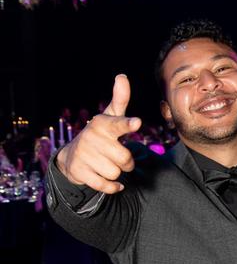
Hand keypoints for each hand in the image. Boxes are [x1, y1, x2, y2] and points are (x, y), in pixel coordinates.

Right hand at [55, 75, 141, 193]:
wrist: (73, 157)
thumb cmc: (100, 136)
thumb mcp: (110, 118)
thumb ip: (120, 100)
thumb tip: (122, 76)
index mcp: (103, 124)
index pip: (118, 124)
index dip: (128, 124)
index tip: (137, 123)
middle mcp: (92, 138)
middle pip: (125, 159)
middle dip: (127, 162)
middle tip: (117, 156)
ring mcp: (84, 155)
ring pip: (116, 173)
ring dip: (117, 173)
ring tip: (107, 164)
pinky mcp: (80, 172)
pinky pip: (106, 185)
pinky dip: (112, 186)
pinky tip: (110, 181)